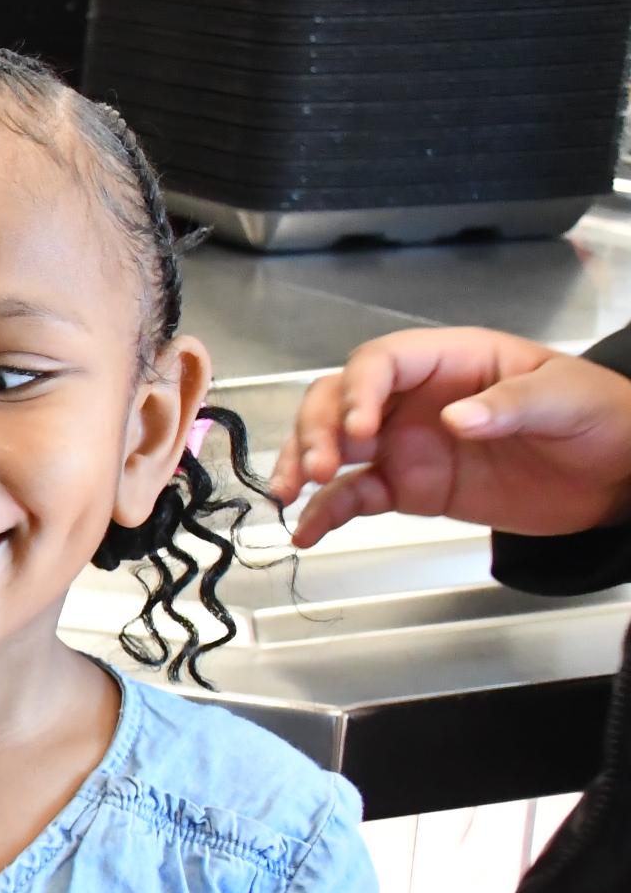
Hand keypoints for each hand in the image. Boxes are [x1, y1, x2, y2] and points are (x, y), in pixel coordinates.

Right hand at [272, 326, 630, 546]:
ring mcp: (406, 443)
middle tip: (319, 466)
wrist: (617, 475)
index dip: (360, 390)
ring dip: (303, 463)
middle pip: (338, 399)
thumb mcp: (567, 398)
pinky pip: (354, 495)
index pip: (381, 362)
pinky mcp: (408, 487)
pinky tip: (306, 530)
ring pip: (331, 444)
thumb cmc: (599, 416)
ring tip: (293, 493)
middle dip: (317, 429)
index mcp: (449, 362)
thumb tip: (457, 419)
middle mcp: (414, 399)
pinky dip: (325, 513)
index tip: (361, 429)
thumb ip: (512, 405)